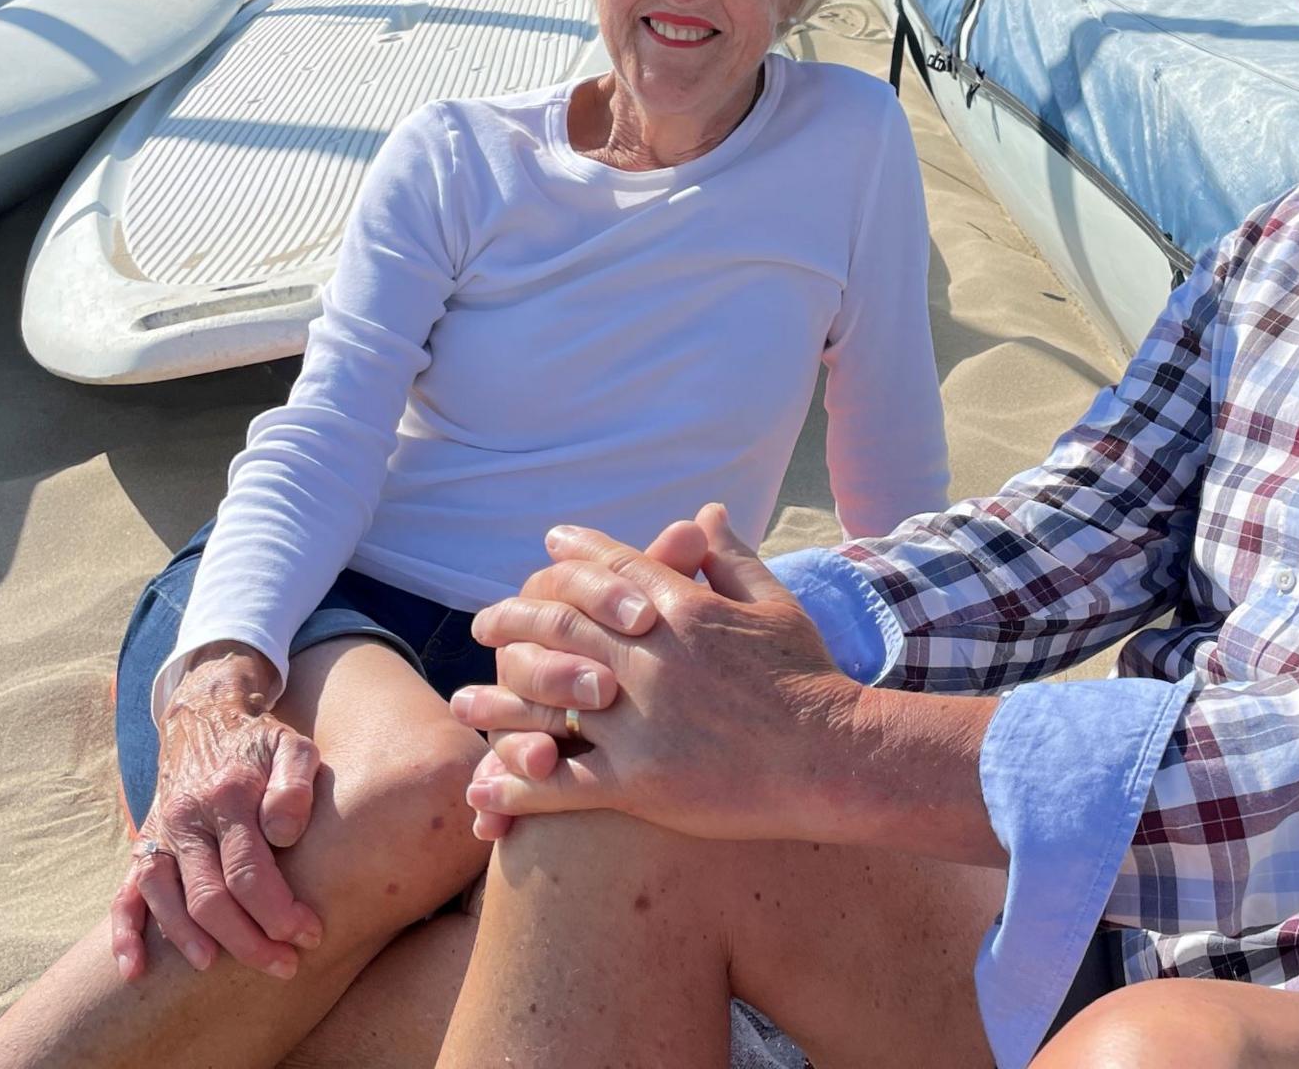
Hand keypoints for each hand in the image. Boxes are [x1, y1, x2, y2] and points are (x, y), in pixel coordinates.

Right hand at [110, 646, 324, 980]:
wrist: (205, 719)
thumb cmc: (261, 744)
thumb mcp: (293, 747)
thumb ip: (295, 785)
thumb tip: (283, 835)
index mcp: (226, 795)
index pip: (250, 872)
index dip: (279, 912)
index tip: (310, 935)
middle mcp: (185, 818)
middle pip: (208, 898)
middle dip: (248, 941)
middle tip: (285, 966)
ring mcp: (159, 834)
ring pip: (165, 902)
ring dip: (191, 942)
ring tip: (218, 971)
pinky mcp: (143, 846)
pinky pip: (124, 895)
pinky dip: (124, 935)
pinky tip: (135, 971)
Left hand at [452, 504, 860, 842]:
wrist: (836, 755)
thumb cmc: (811, 680)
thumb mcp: (776, 604)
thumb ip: (732, 558)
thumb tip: (706, 510)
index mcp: (682, 610)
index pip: (612, 570)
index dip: (574, 556)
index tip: (547, 548)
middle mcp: (650, 656)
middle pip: (560, 625)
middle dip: (514, 620)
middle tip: (483, 623)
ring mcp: (640, 718)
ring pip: (544, 701)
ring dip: (496, 702)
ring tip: (462, 704)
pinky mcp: (639, 780)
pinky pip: (560, 782)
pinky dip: (517, 784)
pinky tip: (485, 788)